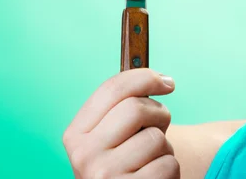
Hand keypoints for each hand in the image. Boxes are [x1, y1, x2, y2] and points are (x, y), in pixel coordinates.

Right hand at [62, 68, 178, 177]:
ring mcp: (105, 176)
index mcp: (76, 135)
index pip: (113, 89)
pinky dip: (170, 169)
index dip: (146, 77)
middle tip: (160, 126)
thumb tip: (162, 79)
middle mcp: (84, 155)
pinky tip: (154, 177)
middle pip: (136, 108)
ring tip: (150, 160)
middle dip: (159, 114)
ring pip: (156, 138)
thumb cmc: (123, 165)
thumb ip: (123, 108)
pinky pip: (168, 163)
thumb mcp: (111, 138)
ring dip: (164, 148)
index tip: (167, 82)